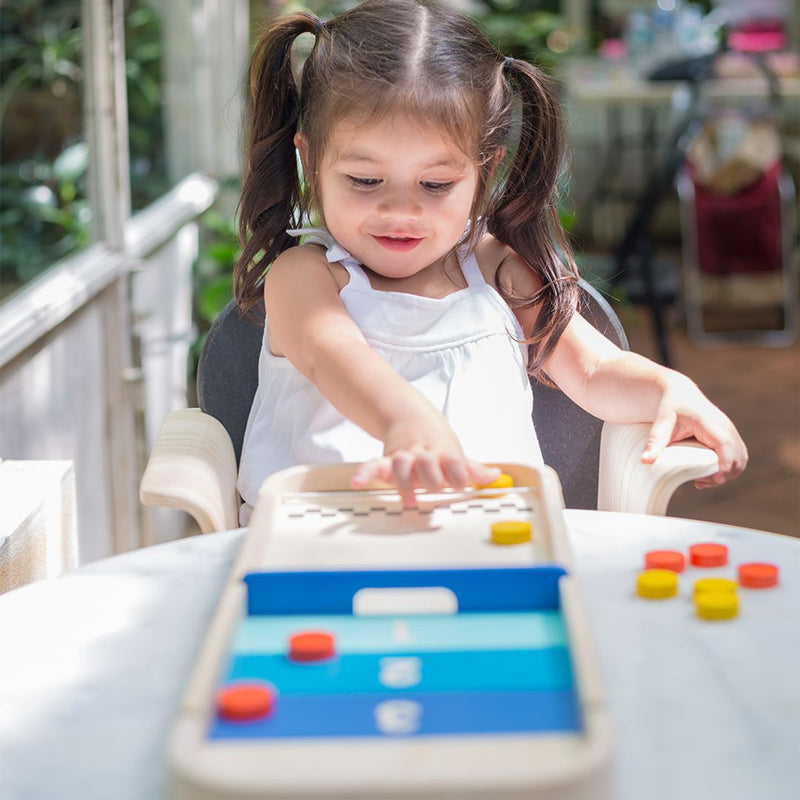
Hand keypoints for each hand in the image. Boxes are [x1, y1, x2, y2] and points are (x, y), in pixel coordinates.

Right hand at [351, 417, 500, 505]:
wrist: (408, 414)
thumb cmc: (434, 439)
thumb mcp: (455, 451)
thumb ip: (472, 468)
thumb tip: (494, 476)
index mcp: (443, 452)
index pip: (454, 463)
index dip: (458, 474)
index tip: (461, 482)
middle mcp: (423, 454)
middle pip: (427, 466)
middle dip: (431, 479)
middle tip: (434, 487)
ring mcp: (403, 456)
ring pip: (401, 466)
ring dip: (404, 482)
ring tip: (407, 498)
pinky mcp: (386, 460)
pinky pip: (372, 465)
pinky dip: (364, 473)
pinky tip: (357, 482)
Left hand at [640, 377, 747, 487]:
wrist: (680, 393)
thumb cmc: (670, 407)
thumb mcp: (661, 422)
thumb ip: (654, 441)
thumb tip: (644, 461)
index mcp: (710, 422)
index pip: (725, 444)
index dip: (725, 463)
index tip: (717, 479)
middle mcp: (725, 426)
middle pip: (737, 457)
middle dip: (724, 475)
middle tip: (699, 483)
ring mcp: (730, 431)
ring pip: (741, 459)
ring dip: (728, 474)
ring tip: (703, 481)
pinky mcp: (730, 436)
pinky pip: (739, 456)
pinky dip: (730, 468)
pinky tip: (710, 475)